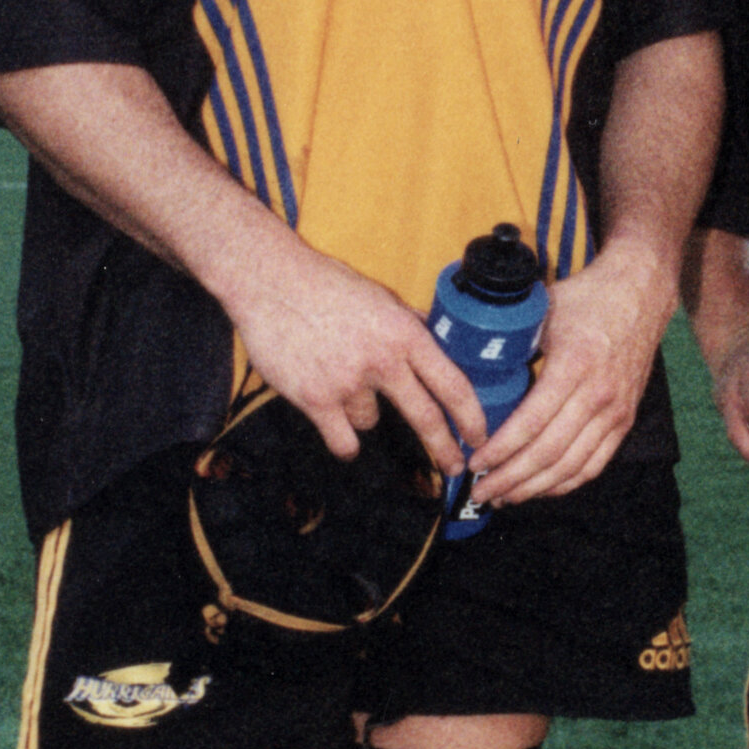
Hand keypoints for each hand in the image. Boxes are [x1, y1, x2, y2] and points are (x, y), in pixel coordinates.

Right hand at [233, 243, 482, 473]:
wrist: (270, 281)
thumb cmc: (323, 284)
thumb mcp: (380, 297)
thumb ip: (410, 324)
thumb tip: (440, 341)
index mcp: (404, 333)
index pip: (452, 383)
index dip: (472, 416)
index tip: (479, 435)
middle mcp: (382, 360)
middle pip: (426, 417)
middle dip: (443, 448)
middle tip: (453, 466)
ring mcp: (348, 382)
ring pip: (370, 422)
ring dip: (360, 411)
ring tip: (336, 377)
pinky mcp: (315, 399)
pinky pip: (342, 440)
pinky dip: (341, 438)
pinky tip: (335, 425)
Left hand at [469, 245, 672, 504]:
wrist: (640, 294)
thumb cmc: (586, 300)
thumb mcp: (543, 311)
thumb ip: (511, 339)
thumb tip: (468, 359)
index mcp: (573, 366)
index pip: (531, 423)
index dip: (500, 450)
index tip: (475, 463)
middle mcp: (598, 395)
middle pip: (549, 453)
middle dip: (510, 479)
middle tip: (481, 492)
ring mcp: (615, 411)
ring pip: (571, 467)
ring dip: (535, 488)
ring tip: (505, 497)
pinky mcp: (625, 420)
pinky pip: (595, 464)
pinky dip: (566, 484)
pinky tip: (540, 489)